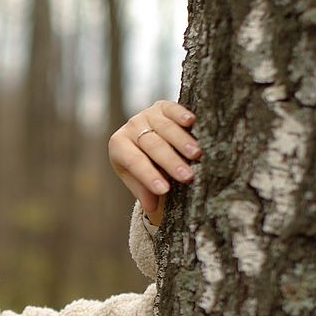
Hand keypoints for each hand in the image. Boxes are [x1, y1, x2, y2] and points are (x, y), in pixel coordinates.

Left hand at [108, 100, 200, 225]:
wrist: (143, 136)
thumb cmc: (142, 163)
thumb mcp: (137, 178)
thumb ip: (144, 191)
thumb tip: (151, 209)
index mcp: (118, 145)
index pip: (135, 162)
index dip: (149, 176)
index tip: (164, 191)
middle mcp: (130, 127)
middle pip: (152, 146)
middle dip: (170, 162)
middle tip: (187, 177)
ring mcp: (146, 114)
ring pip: (164, 128)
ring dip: (182, 142)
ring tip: (196, 155)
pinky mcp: (162, 105)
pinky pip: (171, 108)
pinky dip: (181, 114)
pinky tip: (192, 122)